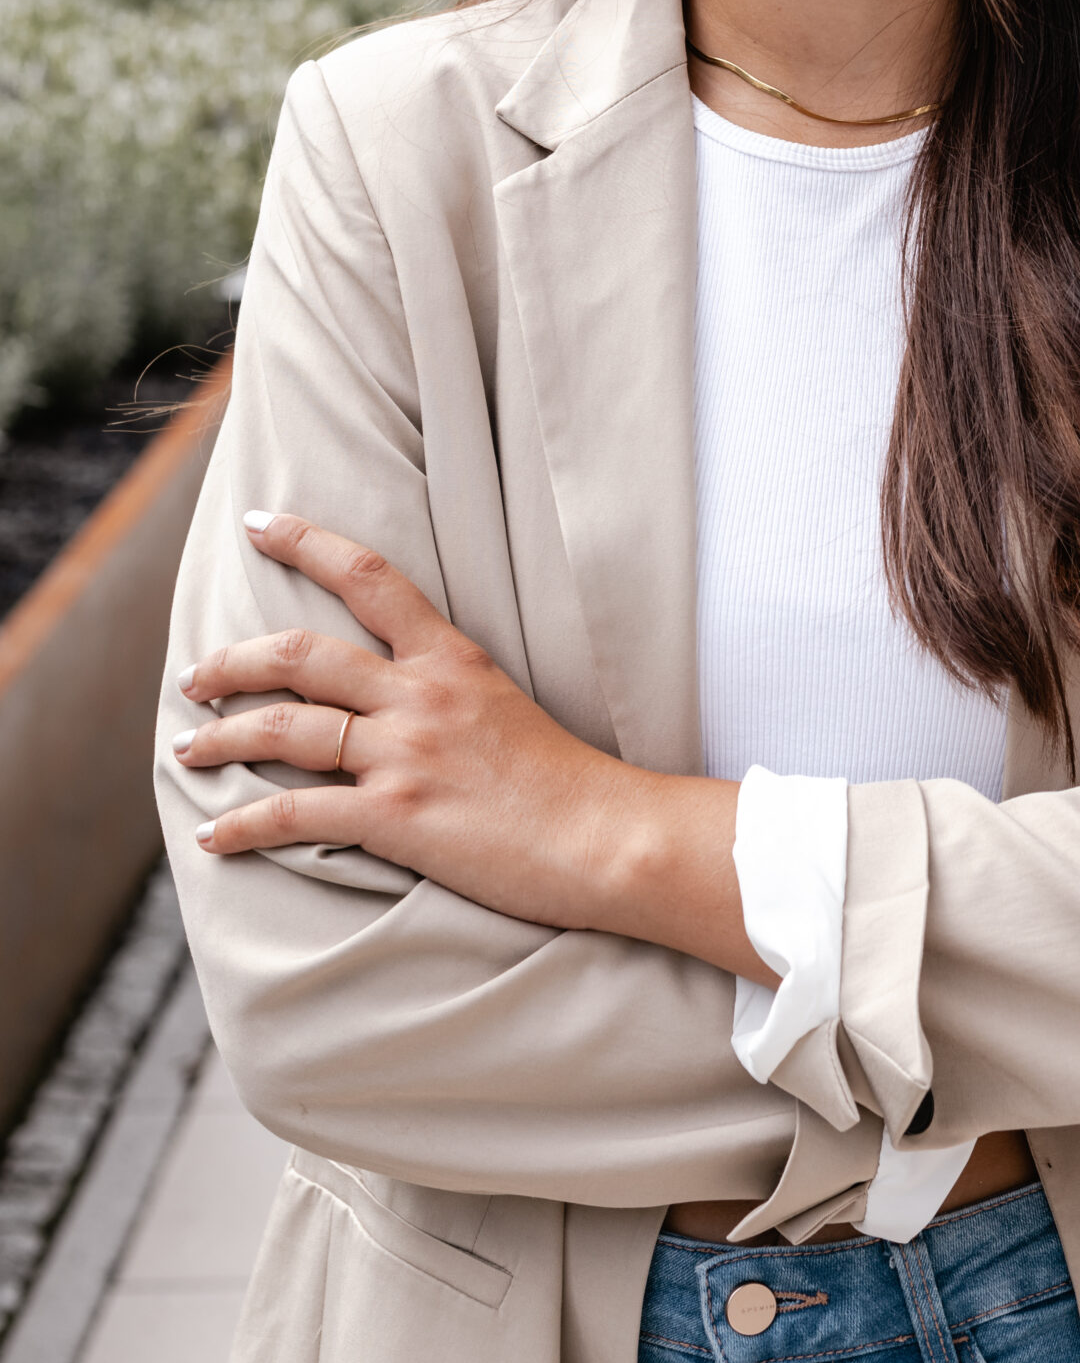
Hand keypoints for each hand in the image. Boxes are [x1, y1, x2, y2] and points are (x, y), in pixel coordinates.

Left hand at [172, 512, 764, 977]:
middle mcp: (419, 695)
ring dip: (222, 737)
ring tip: (188, 747)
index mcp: (452, 659)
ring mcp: (405, 753)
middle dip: (233, 661)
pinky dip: (244, 826)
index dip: (307, 542)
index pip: (369, 576)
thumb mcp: (508, 707)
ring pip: (284, 729)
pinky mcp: (395, 816)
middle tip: (197, 675)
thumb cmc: (570, 784)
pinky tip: (213, 836)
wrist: (608, 838)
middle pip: (300, 654)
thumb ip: (452, 693)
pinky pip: (295, 814)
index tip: (261, 524)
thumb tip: (409, 701)